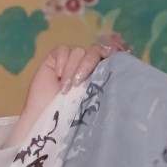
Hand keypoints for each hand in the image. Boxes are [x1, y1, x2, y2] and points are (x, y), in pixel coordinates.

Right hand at [14, 33, 131, 139]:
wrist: (46, 117)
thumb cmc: (70, 114)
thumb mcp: (91, 101)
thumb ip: (102, 86)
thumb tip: (121, 78)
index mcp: (99, 73)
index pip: (110, 55)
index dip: (112, 54)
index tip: (109, 61)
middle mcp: (87, 64)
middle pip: (95, 51)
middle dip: (88, 65)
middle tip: (78, 83)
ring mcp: (71, 59)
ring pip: (79, 51)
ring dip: (72, 69)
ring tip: (65, 88)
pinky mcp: (56, 57)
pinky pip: (63, 50)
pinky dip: (62, 61)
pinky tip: (58, 75)